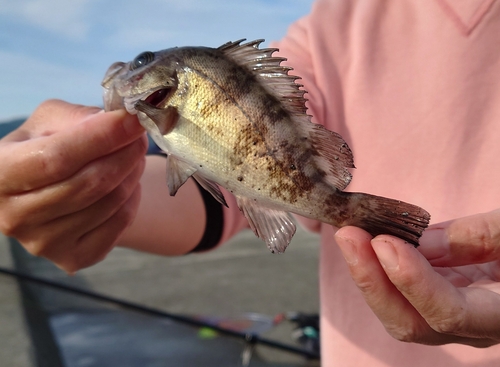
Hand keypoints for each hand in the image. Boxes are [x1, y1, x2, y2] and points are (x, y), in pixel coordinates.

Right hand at [0, 100, 146, 272]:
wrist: (55, 190)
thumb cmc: (50, 149)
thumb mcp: (51, 122)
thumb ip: (79, 118)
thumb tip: (119, 120)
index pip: (56, 158)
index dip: (101, 138)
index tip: (133, 120)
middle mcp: (14, 216)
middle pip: (88, 184)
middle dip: (125, 154)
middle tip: (140, 136)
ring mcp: (43, 243)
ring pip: (109, 203)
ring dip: (132, 173)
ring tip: (134, 156)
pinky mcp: (73, 258)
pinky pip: (119, 224)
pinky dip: (132, 198)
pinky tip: (128, 183)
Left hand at [334, 210, 499, 347]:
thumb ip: (479, 236)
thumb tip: (419, 243)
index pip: (451, 314)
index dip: (413, 281)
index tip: (384, 243)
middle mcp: (478, 329)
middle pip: (413, 324)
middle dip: (373, 282)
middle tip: (349, 236)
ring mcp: (456, 318)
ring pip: (401, 314)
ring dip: (369, 275)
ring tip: (350, 236)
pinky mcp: (443, 299)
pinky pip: (402, 295)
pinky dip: (380, 270)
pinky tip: (366, 242)